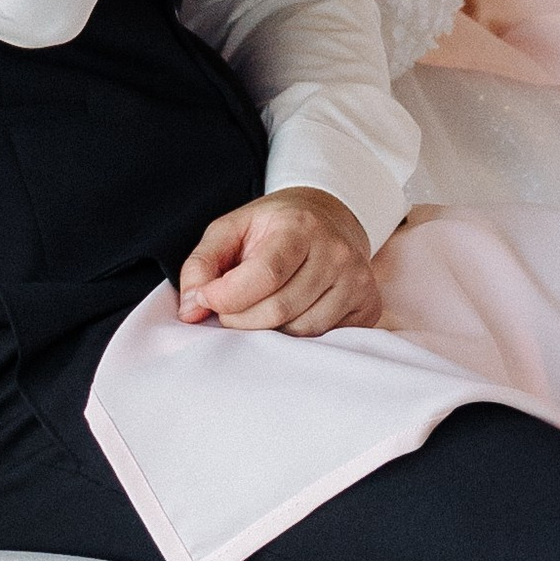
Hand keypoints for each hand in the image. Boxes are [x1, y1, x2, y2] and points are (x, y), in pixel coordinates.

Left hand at [176, 187, 381, 336]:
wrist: (328, 220)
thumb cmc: (272, 229)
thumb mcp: (230, 230)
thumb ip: (202, 264)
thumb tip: (191, 310)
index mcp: (300, 226)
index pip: (264, 275)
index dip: (226, 297)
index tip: (207, 298)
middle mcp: (336, 252)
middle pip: (279, 310)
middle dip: (241, 320)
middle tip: (229, 310)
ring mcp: (357, 281)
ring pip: (300, 332)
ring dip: (269, 331)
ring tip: (261, 309)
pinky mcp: (368, 306)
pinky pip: (324, 340)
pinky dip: (296, 337)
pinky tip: (290, 314)